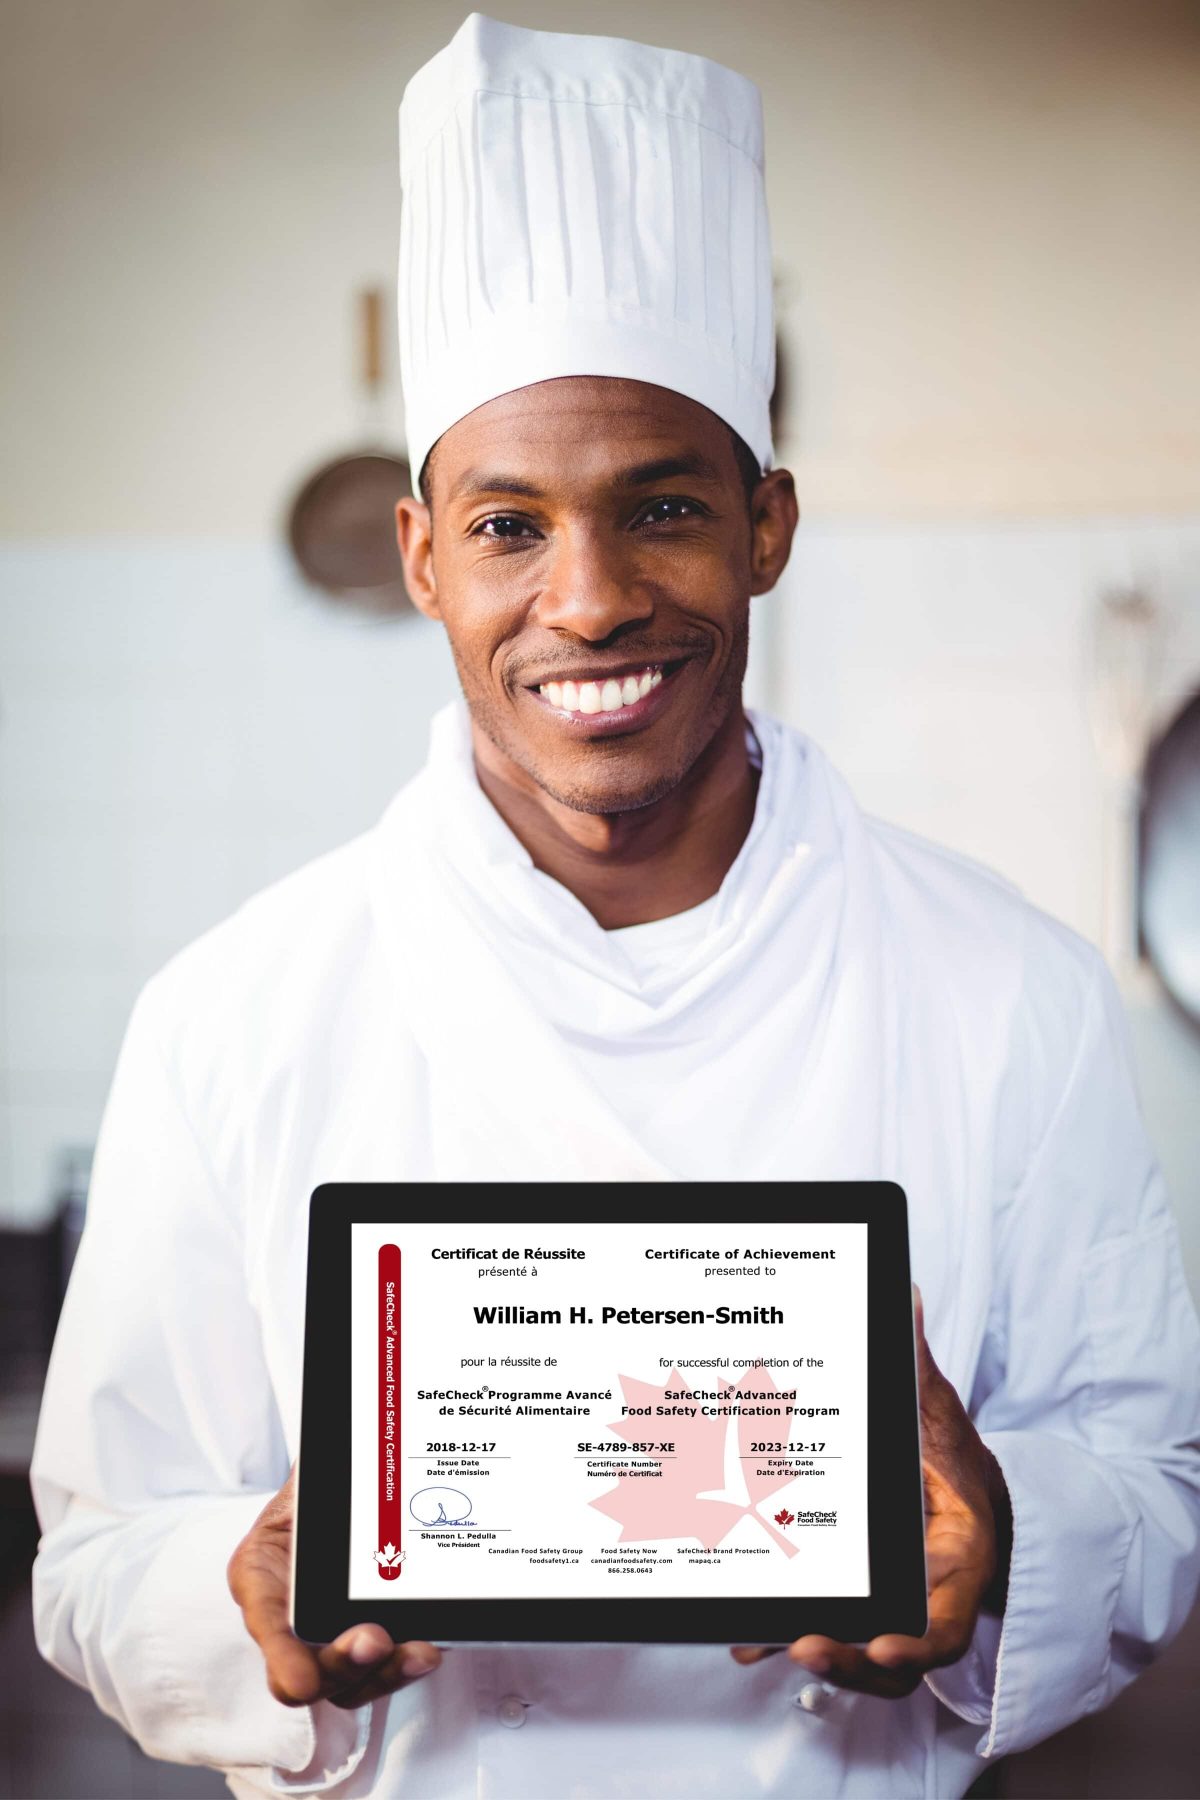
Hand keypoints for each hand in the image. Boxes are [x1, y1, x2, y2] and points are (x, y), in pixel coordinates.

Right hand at [228, 1466, 441, 1708]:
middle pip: (307, 1670)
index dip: (282, 1657)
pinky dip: (406, 1665)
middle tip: (375, 1639)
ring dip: (383, 1674)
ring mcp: (330, 1637)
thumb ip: (313, 1485)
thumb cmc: (320, 1483)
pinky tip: (428, 1648)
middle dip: (342, 1664)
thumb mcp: (309, 1477)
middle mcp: (289, 1617)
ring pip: (349, 1683)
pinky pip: (384, 1670)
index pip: (265, 1621)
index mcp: (260, 1571)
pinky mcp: (373, 1641)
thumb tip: (326, 1472)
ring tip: (417, 1651)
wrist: (348, 1485)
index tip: (303, 1681)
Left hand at [732, 1286, 1011, 1697]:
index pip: (946, 1617)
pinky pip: (821, 1626)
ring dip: (812, 1653)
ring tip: (759, 1640)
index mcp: (958, 1558)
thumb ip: (917, 1367)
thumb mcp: (939, 1413)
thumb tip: (903, 1297)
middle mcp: (926, 1596)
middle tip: (805, 1644)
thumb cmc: (952, 1462)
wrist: (963, 1495)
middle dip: (850, 1660)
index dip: (918, 1642)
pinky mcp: (856, 1602)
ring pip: (858, 1655)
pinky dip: (780, 1633)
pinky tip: (741, 1634)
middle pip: (895, 1658)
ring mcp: (891, 1607)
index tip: (886, 1646)